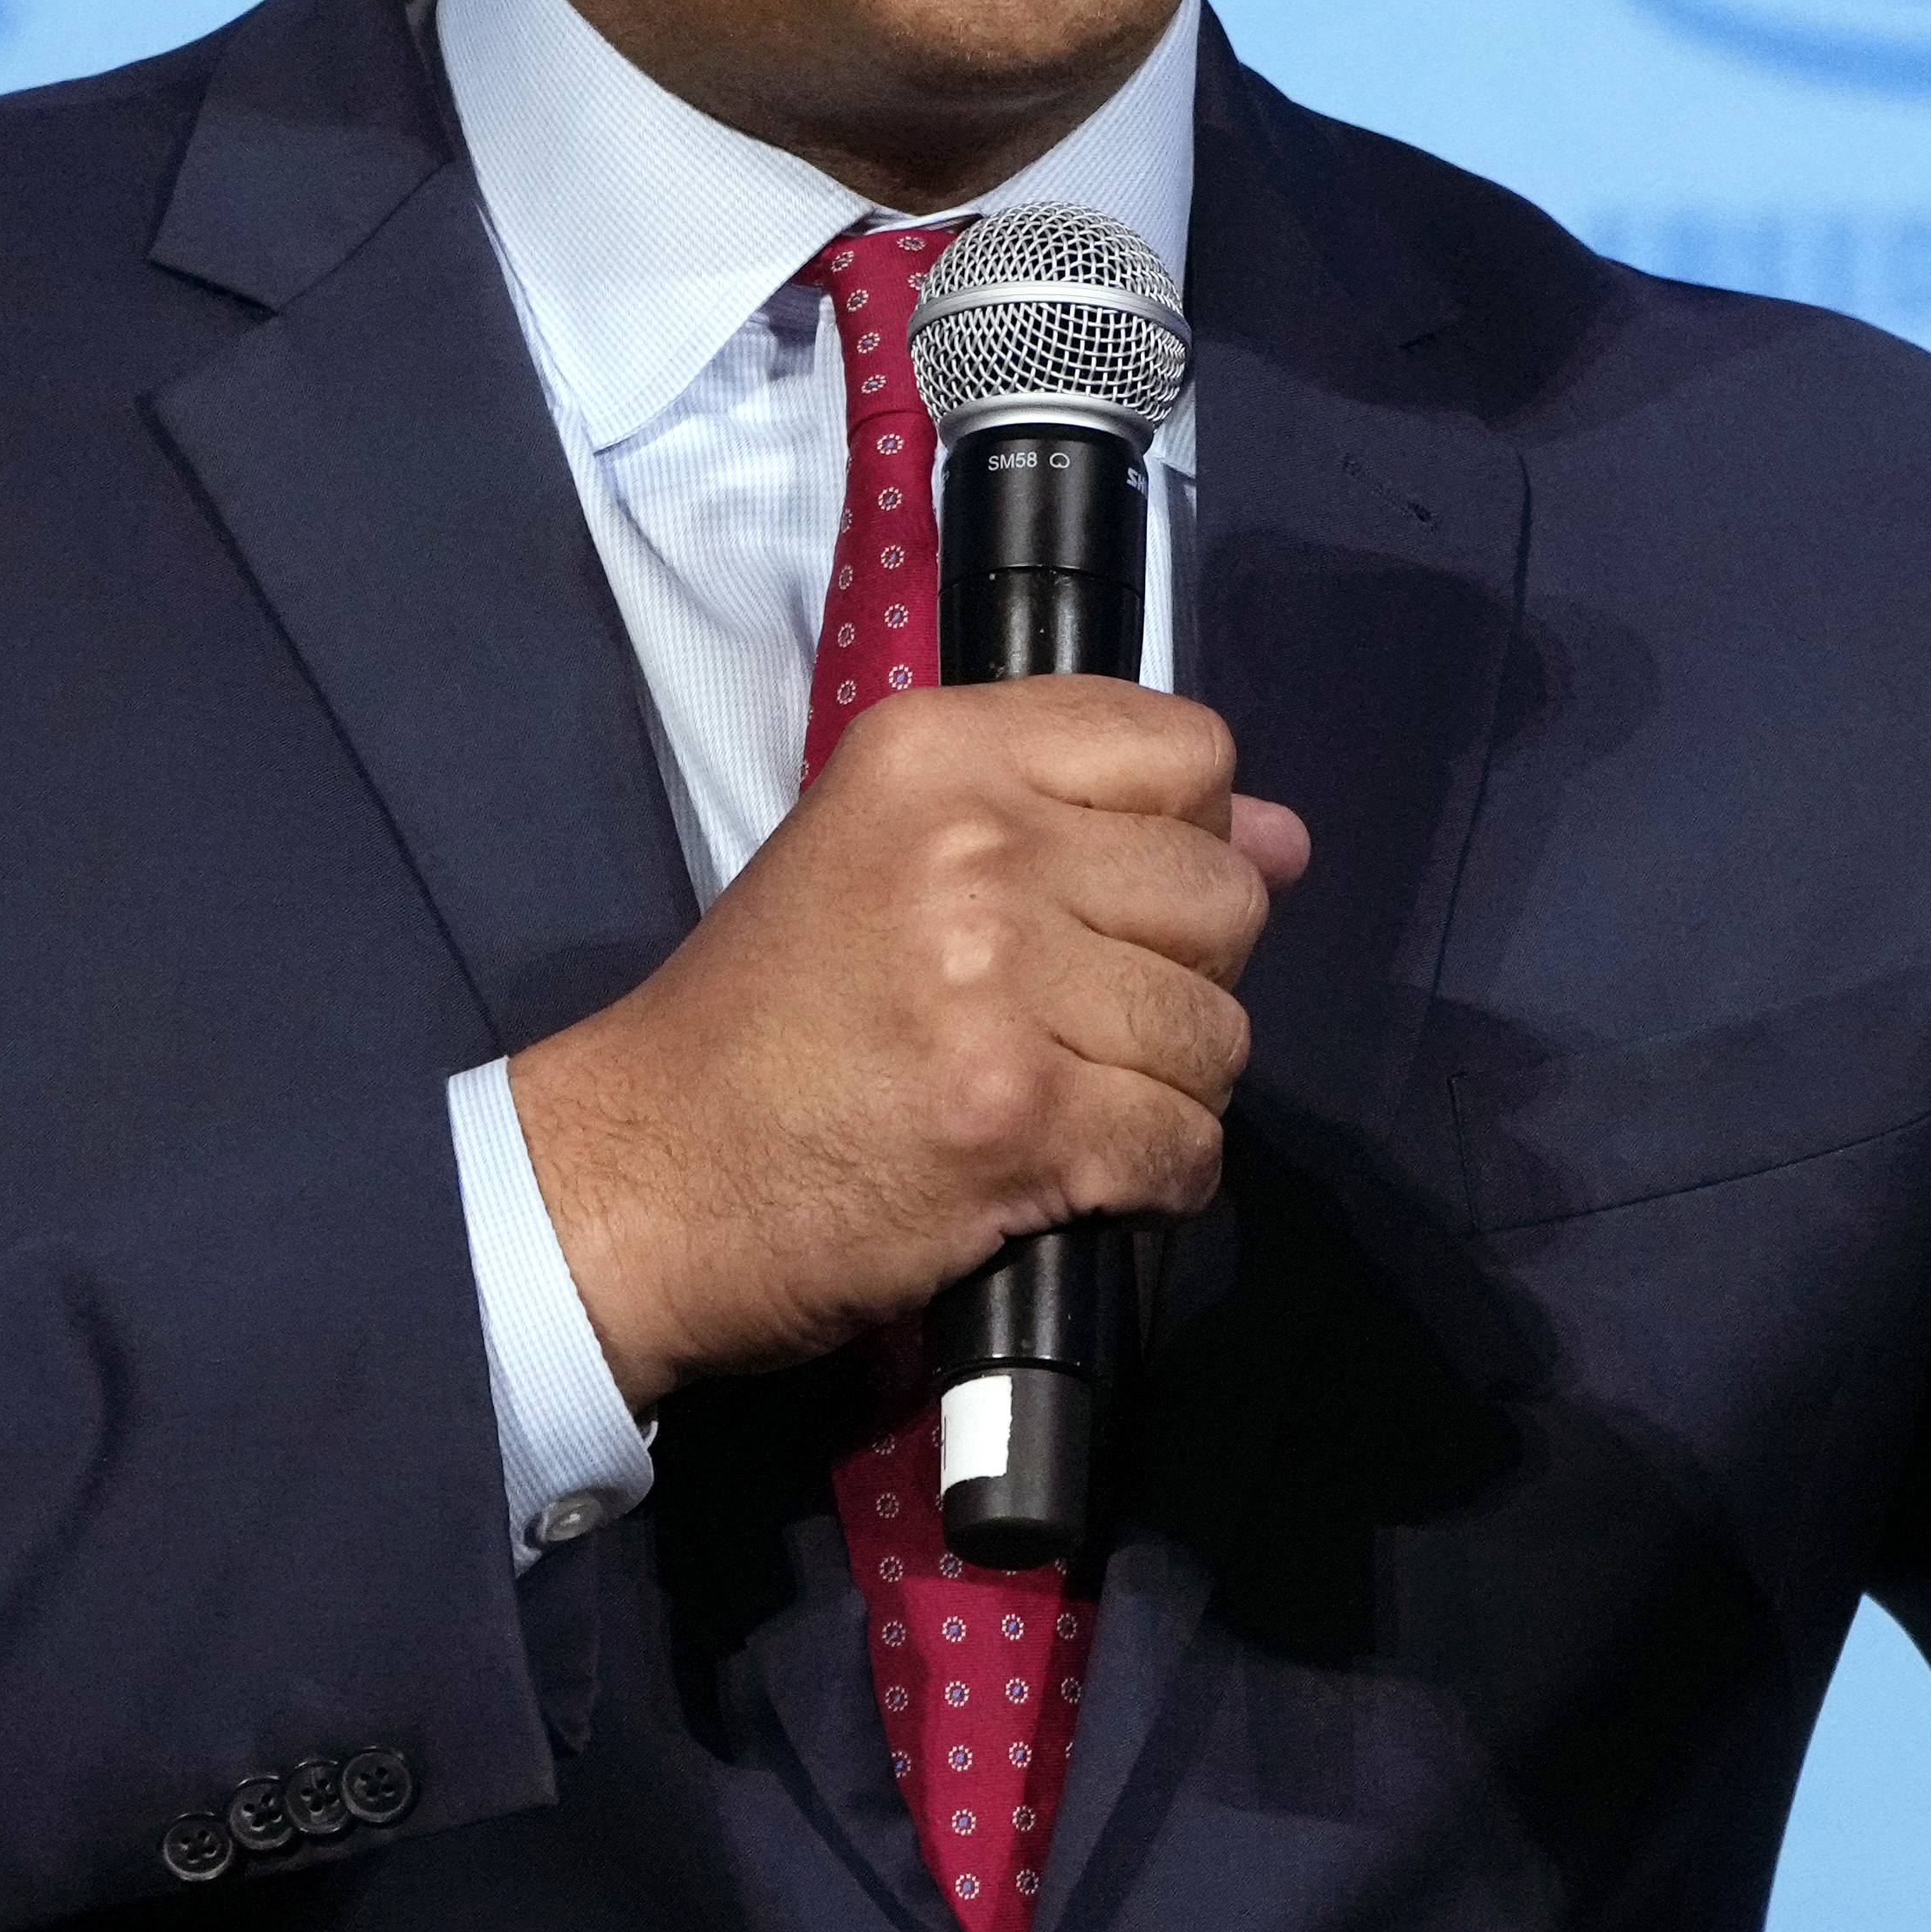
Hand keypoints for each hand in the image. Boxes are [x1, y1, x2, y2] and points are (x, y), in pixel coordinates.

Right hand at [510, 681, 1314, 1414]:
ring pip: (1217, 1032)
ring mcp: (999, 982)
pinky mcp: (1018, 1119)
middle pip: (1222, 894)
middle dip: (1179, 975)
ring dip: (1165, 1089)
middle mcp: (976, 844)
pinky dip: (1154, 1181)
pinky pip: (1186, 1144)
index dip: (1184, 838)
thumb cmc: (767, 1019)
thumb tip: (1289, 837)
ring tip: (1063, 1101)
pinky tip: (1072, 1175)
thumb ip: (1085, 816)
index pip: (1188, 751)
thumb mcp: (890, 850)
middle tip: (1074, 1022)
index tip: (1112, 903)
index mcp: (939, 750)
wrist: (641, 1175)